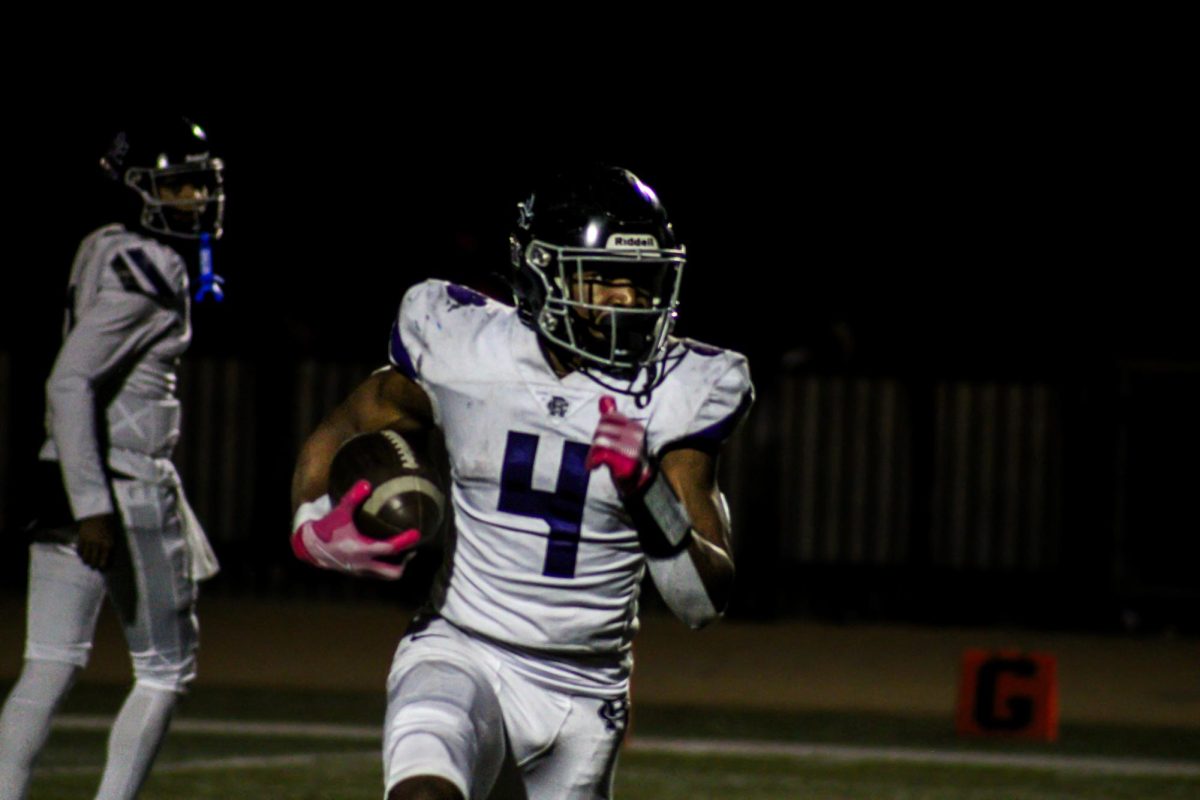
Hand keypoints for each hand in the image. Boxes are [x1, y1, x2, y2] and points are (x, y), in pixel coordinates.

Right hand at [78, 513, 117, 570]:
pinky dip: (80, 554)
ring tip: (87, 562)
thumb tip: (107, 558)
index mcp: (108, 544)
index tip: (101, 568)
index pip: (103, 560)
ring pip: (85, 557)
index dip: (102, 566)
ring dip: (86, 561)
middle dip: (93, 565)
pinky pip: (79, 550)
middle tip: (93, 566)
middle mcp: (98, 544)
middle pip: (93, 561)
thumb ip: (109, 546)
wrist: (99, 513)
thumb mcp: (113, 536)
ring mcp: (88, 541)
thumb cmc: (108, 525)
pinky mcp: (81, 538)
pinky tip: (82, 554)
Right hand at [290, 481, 418, 579]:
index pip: (390, 549)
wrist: (311, 547)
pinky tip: (387, 553)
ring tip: (403, 552)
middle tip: (412, 547)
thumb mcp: (339, 512)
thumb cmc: (327, 528)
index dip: (405, 541)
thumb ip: (353, 497)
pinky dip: (385, 565)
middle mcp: (363, 564)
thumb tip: (367, 483)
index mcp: (361, 550)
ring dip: (396, 565)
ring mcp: (361, 572)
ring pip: (386, 575)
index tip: (417, 533)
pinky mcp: (357, 573)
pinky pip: (378, 573)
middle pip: (393, 571)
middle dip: (405, 561)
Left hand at [586, 396, 652, 494]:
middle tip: (593, 454)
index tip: (600, 440)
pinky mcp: (625, 461)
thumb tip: (604, 398)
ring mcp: (631, 448)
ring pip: (600, 440)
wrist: (636, 483)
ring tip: (593, 462)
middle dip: (594, 441)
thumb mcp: (623, 436)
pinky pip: (601, 454)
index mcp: (635, 427)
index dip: (601, 428)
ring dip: (592, 453)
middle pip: (602, 429)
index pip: (610, 418)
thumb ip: (614, 418)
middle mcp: (635, 435)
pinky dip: (593, 461)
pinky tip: (593, 466)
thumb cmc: (627, 458)